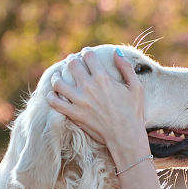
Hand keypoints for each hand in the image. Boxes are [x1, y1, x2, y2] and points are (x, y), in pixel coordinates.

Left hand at [48, 48, 148, 166]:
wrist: (126, 137)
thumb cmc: (133, 112)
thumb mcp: (136, 87)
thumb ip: (126, 67)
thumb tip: (116, 51)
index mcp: (103, 78)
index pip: (88, 56)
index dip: (86, 52)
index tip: (86, 55)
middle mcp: (89, 87)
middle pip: (72, 64)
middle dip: (71, 60)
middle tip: (72, 63)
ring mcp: (79, 101)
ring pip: (58, 82)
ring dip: (57, 76)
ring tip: (59, 76)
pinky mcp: (74, 114)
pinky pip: (54, 102)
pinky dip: (51, 96)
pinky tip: (54, 94)